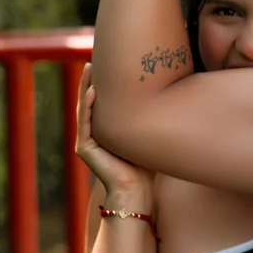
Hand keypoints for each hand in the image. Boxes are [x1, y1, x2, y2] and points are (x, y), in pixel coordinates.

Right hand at [75, 63, 154, 197]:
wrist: (138, 190)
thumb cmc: (147, 165)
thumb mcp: (146, 134)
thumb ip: (147, 117)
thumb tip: (167, 94)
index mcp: (106, 130)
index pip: (102, 102)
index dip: (103, 84)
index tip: (108, 64)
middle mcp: (93, 134)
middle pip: (90, 101)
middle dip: (91, 81)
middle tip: (93, 61)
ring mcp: (87, 141)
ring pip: (85, 108)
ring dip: (86, 88)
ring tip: (90, 69)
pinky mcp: (85, 148)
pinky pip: (86, 123)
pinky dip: (88, 106)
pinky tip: (93, 91)